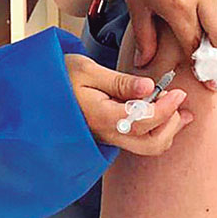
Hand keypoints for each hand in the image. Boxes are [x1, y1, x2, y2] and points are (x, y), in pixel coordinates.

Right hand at [65, 54, 192, 155]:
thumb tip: (150, 87)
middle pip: (152, 143)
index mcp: (103, 117)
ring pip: (147, 147)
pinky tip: (161, 112)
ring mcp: (108, 138)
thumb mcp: (88, 70)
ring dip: (167, 130)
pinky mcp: (109, 136)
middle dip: (172, 124)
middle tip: (179, 100)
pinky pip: (139, 141)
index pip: (144, 121)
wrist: (38, 91)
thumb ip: (120, 81)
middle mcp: (107, 134)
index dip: (166, 108)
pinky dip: (156, 130)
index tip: (177, 91)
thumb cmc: (60, 77)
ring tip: (178, 110)